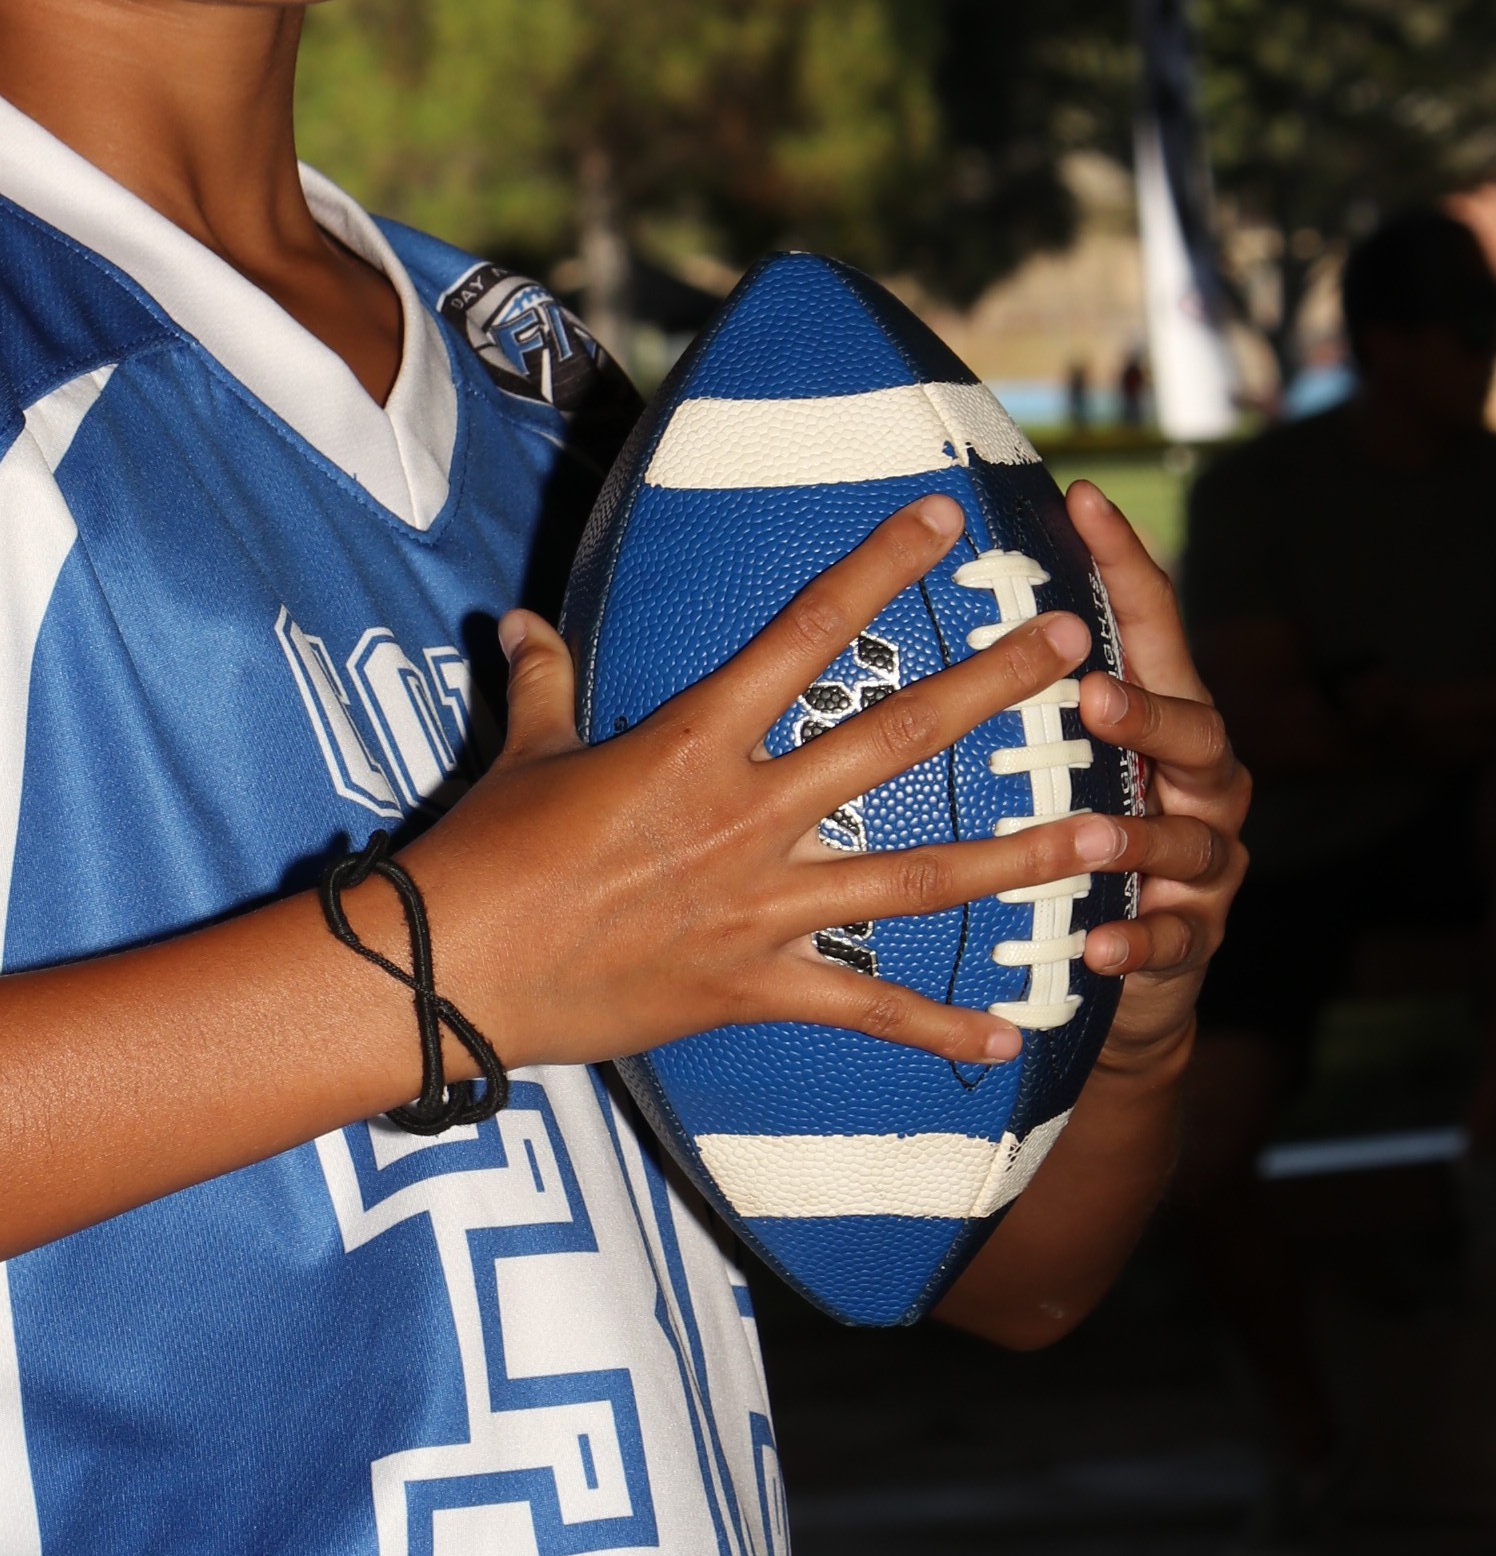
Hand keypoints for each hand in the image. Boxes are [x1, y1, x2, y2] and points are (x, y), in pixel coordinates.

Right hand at [407, 494, 1227, 1079]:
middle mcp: (745, 813)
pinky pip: (865, 1009)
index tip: (941, 518)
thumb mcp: (522, 755)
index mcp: (692, 741)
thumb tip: (521, 621)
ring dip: (1019, 855)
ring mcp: (759, 904)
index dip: (877, 566)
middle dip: (993, 685)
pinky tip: (1011, 1037)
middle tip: (1068, 641)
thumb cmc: (480, 855)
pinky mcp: (752, 987)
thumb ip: (542, 681)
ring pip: (917, 875)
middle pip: (896, 735)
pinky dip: (940, 1031)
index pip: (804, 632)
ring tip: (1106, 833)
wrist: (449, 970)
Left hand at [1064, 480, 1249, 1077]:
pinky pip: (1174, 942)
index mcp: (1153, 718)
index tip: (1082, 500)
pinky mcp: (1191, 939)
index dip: (1123, 563)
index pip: (1147, 626)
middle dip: (1149, 711)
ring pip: (1191, 839)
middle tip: (1094, 695)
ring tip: (1100, 834)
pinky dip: (1140, 941)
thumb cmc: (1058, 840)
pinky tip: (1102, 945)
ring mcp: (1202, 862)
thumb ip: (1008, 689)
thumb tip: (900, 585)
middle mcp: (1195, 779)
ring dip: (1142, 835)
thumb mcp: (1043, 761)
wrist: (1113, 975)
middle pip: (1196, 727)